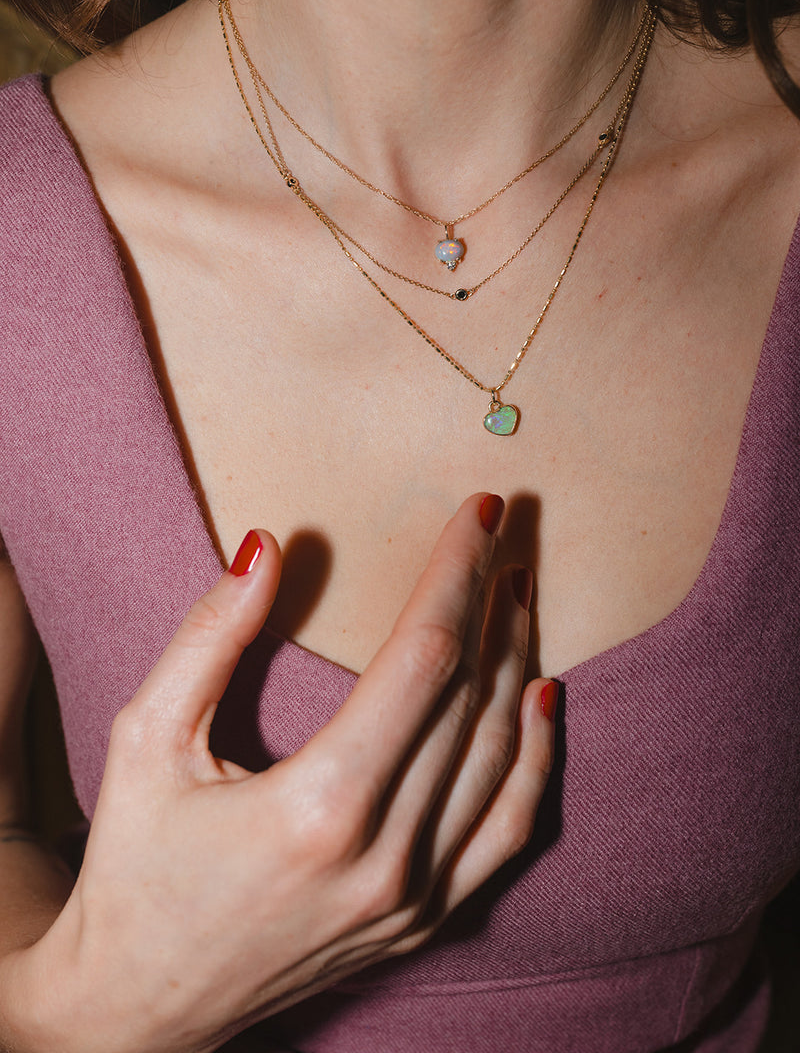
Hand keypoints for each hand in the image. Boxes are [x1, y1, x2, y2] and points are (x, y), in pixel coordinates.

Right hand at [2, 494, 556, 1052]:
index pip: (424, 658)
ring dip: (518, 662)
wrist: (141, 1007)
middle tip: (503, 535)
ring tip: (518, 594)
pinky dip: (537, 757)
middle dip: (492, 599)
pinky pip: (509, 829)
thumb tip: (266, 545)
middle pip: (473, 696)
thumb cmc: (136, 869)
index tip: (480, 513)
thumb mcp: (146, 740)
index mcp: (317, 808)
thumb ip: (208, 637)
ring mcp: (415, 898)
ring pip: (502, 754)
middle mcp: (385, 857)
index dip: (457, 573)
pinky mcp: (426, 922)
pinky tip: (544, 698)